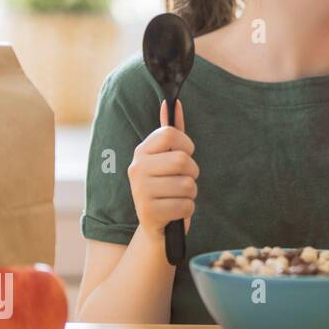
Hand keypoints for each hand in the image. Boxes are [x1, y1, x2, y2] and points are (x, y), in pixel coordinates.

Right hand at [127, 99, 198, 239]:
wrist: (156, 225)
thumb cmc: (167, 186)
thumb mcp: (168, 158)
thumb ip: (172, 131)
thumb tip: (173, 103)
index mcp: (141, 151)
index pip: (171, 133)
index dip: (187, 145)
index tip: (185, 155)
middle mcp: (136, 168)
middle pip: (183, 160)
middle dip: (192, 173)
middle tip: (183, 181)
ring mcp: (140, 191)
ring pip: (187, 185)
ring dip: (190, 194)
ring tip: (177, 197)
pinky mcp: (148, 213)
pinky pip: (186, 205)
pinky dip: (187, 210)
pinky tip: (174, 211)